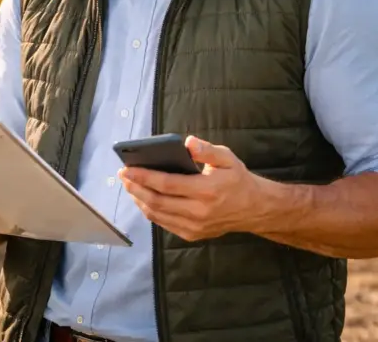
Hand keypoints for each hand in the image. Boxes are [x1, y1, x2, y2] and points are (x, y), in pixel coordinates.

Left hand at [118, 135, 263, 241]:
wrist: (254, 209)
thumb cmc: (237, 179)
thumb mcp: (227, 158)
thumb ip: (207, 150)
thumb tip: (187, 143)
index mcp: (207, 190)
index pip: (167, 184)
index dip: (144, 177)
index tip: (127, 169)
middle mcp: (199, 211)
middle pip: (157, 201)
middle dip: (136, 188)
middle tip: (123, 176)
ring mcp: (195, 226)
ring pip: (157, 214)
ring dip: (140, 200)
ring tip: (130, 186)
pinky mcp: (192, 235)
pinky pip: (164, 223)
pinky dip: (150, 211)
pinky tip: (144, 199)